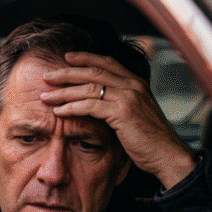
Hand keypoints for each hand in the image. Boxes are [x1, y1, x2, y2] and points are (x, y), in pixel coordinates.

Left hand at [41, 52, 196, 188]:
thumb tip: (99, 102)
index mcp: (135, 82)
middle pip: (93, 71)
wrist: (166, 154)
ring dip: (63, 91)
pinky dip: (71, 107)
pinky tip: (59, 111)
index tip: (66, 58)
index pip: (106, 62)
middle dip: (66, 73)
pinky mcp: (122, 112)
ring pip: (88, 88)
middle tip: (47, 76)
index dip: (85, 58)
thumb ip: (119, 103)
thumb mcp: (134, 114)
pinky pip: (90, 105)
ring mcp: (128, 97)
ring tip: (45, 97)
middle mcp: (132, 85)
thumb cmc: (149, 139)